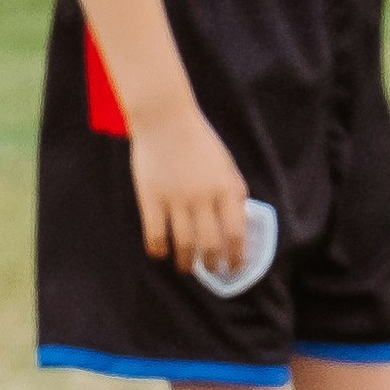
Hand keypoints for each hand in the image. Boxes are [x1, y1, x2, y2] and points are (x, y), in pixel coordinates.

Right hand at [128, 115, 248, 275]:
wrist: (166, 120)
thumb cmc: (199, 142)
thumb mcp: (226, 166)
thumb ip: (233, 193)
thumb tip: (238, 225)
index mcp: (226, 189)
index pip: (235, 234)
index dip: (236, 257)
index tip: (233, 268)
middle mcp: (203, 197)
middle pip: (209, 244)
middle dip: (211, 264)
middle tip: (210, 269)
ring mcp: (175, 199)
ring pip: (183, 244)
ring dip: (186, 262)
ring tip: (186, 266)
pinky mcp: (151, 199)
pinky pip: (155, 235)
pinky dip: (159, 250)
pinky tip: (161, 253)